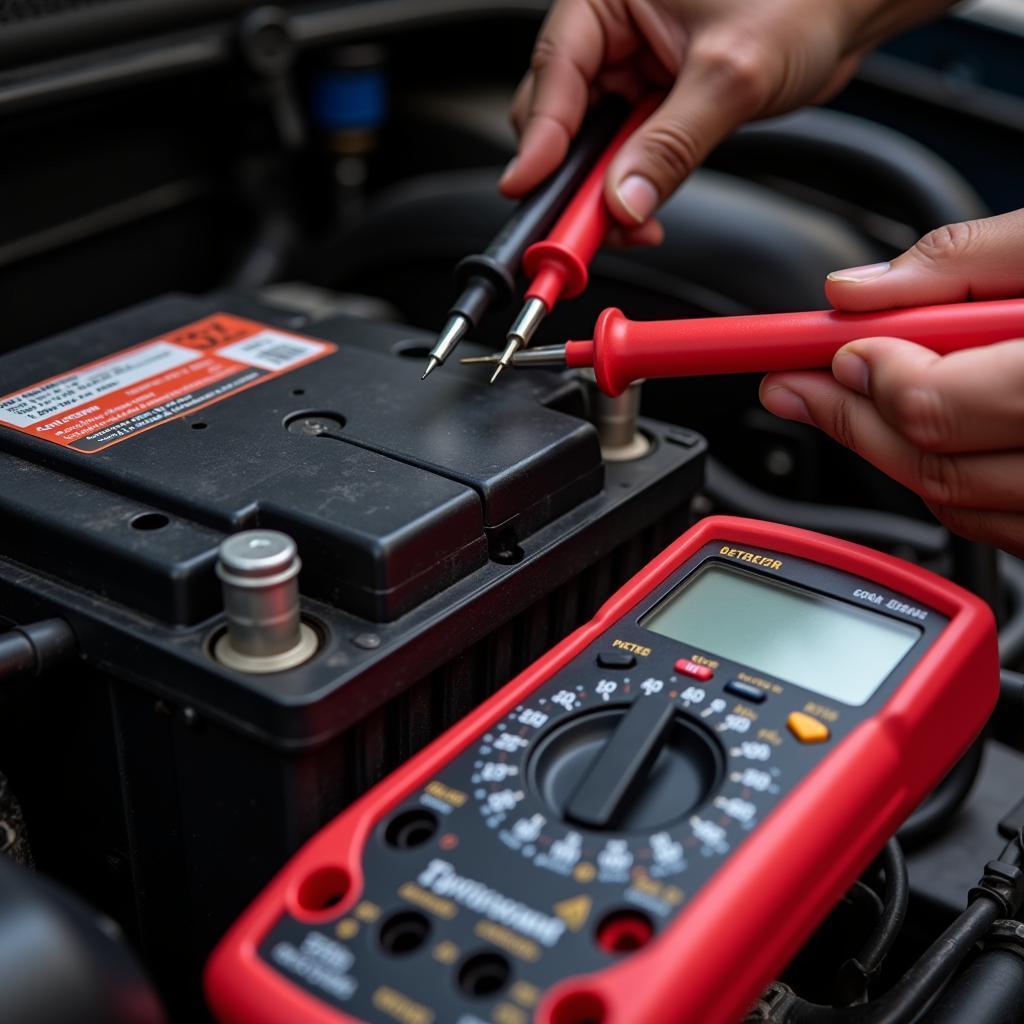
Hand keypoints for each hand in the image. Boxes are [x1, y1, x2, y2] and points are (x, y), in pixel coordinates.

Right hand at [501, 0, 948, 244]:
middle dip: (571, 178)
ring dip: (601, 193)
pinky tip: (642, 213)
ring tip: (626, 226)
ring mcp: (633, 69)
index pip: (555, 72)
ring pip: (589, 145)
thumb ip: (670, 144)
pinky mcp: (655, 103)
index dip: (539, 138)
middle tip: (581, 227)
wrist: (853, 9)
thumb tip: (623, 200)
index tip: (528, 187)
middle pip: (560, 117)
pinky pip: (624, 155)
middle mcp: (614, 31)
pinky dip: (629, 190)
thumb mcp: (730, 74)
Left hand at [760, 209, 1023, 555]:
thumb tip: (853, 291)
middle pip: (932, 465)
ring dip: (887, 449)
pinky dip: (938, 476)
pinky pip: (987, 522)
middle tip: (795, 384)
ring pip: (952, 502)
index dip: (866, 382)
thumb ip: (961, 262)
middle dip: (852, 419)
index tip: (827, 352)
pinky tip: (917, 433)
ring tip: (849, 400)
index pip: (935, 406)